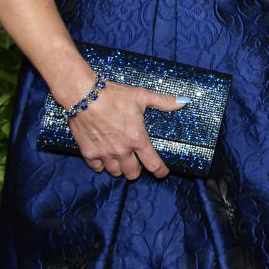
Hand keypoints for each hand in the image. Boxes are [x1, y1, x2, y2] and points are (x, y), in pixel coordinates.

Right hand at [67, 80, 185, 179]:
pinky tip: (104, 156)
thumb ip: (163, 102)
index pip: (152, 164)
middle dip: (137, 170)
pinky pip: (97, 168)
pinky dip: (102, 165)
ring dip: (120, 168)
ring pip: (115, 172)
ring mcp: (104, 153)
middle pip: (132, 174)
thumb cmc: (114, 95)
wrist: (84, 94)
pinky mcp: (88, 152)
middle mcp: (122, 150)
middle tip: (137, 160)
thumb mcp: (141, 96)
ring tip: (122, 158)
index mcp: (137, 138)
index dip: (160, 171)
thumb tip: (183, 102)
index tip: (162, 173)